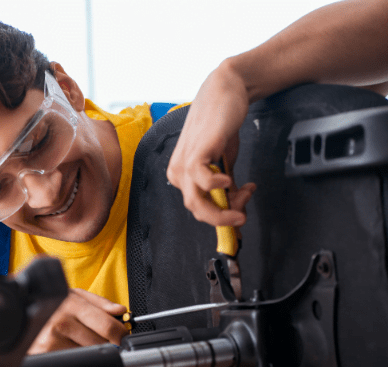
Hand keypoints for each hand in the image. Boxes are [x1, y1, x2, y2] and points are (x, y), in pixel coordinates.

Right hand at [28, 288, 128, 354]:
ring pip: (89, 355)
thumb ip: (100, 303)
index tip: (123, 336)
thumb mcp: (74, 295)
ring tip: (81, 341)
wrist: (19, 311)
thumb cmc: (49, 303)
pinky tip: (71, 349)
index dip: (121, 334)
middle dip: (108, 343)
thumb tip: (120, 311)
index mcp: (72, 304)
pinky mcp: (45, 356)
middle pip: (101, 344)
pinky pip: (74, 363)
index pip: (108, 326)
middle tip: (106, 339)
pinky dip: (77, 359)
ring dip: (91, 351)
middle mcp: (61, 323)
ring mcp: (52, 341)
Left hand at [167, 62, 256, 226]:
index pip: (198, 209)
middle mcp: (178, 172)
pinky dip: (216, 186)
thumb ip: (226, 187)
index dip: (222, 215)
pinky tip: (229, 180)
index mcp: (182, 176)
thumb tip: (236, 209)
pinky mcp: (196, 151)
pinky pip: (200, 179)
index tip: (243, 208)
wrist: (226, 93)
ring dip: (225, 207)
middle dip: (225, 216)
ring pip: (197, 202)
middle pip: (197, 210)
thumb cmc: (222, 128)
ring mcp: (184, 162)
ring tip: (244, 193)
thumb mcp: (224, 163)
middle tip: (245, 208)